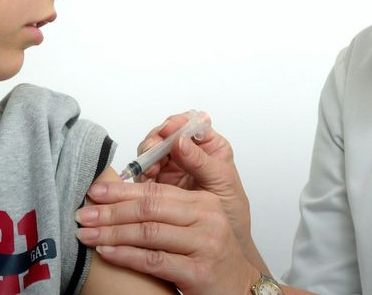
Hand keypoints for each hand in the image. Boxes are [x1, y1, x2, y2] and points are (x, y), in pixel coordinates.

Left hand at [75, 180, 257, 294]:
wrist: (239, 288)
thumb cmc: (210, 255)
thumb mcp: (195, 224)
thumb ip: (166, 210)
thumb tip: (119, 200)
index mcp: (203, 201)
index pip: (156, 190)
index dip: (121, 190)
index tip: (95, 191)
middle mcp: (207, 218)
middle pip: (149, 208)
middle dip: (111, 211)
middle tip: (83, 214)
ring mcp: (205, 244)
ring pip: (148, 233)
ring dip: (112, 233)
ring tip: (87, 234)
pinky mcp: (198, 271)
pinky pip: (153, 261)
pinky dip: (126, 255)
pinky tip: (106, 252)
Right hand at [134, 114, 252, 249]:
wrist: (221, 248)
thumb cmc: (231, 213)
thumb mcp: (223, 185)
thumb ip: (203, 162)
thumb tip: (181, 140)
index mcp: (209, 147)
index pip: (191, 123)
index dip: (178, 123)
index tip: (170, 129)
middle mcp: (188, 153)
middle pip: (165, 134)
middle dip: (157, 140)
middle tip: (153, 150)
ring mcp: (171, 168)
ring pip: (151, 151)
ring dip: (147, 156)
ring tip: (150, 170)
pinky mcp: (157, 184)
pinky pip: (143, 172)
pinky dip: (141, 174)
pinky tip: (145, 181)